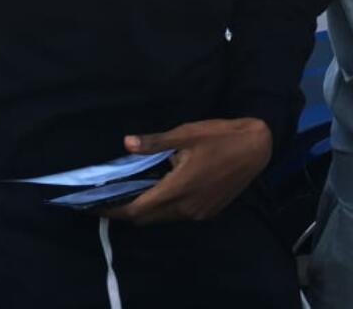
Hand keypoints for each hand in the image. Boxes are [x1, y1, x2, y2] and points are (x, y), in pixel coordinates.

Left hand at [105, 118, 272, 224]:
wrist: (258, 148)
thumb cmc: (221, 137)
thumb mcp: (186, 134)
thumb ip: (155, 142)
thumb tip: (126, 142)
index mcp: (177, 189)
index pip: (136, 209)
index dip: (114, 210)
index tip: (95, 206)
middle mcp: (185, 208)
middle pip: (146, 218)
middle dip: (126, 211)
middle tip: (111, 197)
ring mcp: (198, 212)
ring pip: (162, 218)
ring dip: (147, 210)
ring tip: (135, 193)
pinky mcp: (208, 212)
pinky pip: (178, 216)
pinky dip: (165, 208)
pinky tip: (164, 191)